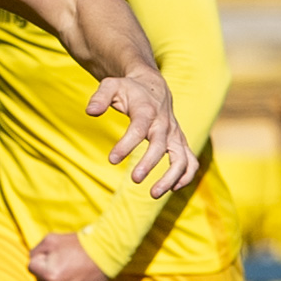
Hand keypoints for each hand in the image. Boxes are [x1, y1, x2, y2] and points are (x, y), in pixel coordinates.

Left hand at [28, 232, 109, 280]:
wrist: (106, 252)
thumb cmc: (77, 244)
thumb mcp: (50, 240)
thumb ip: (35, 251)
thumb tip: (32, 260)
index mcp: (49, 276)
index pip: (32, 267)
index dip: (41, 258)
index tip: (54, 253)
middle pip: (41, 278)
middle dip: (47, 269)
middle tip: (64, 259)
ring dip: (57, 278)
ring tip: (71, 266)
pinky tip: (77, 275)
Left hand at [87, 72, 197, 197]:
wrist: (153, 87)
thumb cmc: (128, 89)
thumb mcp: (111, 86)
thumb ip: (100, 97)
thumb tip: (90, 111)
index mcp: (146, 111)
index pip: (138, 129)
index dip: (126, 145)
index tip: (112, 160)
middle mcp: (164, 124)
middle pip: (161, 146)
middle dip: (149, 164)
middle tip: (134, 179)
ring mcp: (175, 135)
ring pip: (182, 158)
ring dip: (171, 177)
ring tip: (153, 194)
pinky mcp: (180, 143)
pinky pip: (190, 162)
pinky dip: (185, 176)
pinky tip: (172, 189)